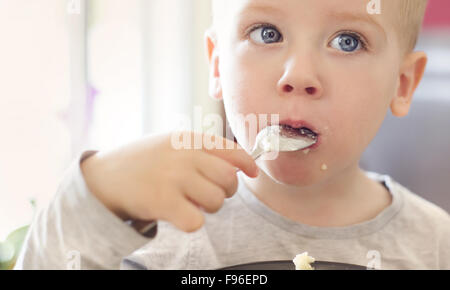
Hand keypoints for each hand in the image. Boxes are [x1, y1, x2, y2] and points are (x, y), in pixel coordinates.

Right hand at [80, 132, 258, 231]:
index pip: (230, 150)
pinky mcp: (162, 202)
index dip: (247, 164)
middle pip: (229, 179)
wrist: (102, 176)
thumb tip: (241, 165)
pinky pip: (196, 220)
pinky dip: (191, 221)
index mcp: (187, 139)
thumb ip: (202, 150)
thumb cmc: (142, 161)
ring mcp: (173, 178)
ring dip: (208, 207)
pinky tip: (177, 213)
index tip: (252, 172)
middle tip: (211, 193)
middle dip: (226, 191)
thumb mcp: (171, 144)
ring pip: (216, 201)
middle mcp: (183, 156)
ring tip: (189, 201)